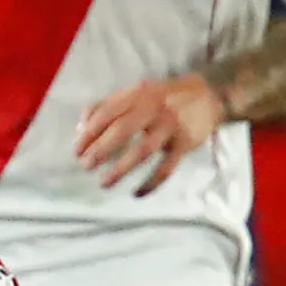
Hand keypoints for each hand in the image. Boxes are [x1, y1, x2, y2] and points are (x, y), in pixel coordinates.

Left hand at [76, 72, 225, 194]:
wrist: (209, 95)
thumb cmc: (161, 97)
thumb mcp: (134, 93)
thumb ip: (105, 106)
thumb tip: (80, 131)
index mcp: (137, 94)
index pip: (106, 113)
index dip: (88, 133)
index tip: (77, 150)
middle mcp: (154, 108)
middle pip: (122, 131)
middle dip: (99, 151)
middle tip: (85, 166)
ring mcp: (171, 126)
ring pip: (142, 150)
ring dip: (120, 169)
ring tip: (103, 183)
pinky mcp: (186, 143)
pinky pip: (167, 166)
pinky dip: (151, 182)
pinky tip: (137, 193)